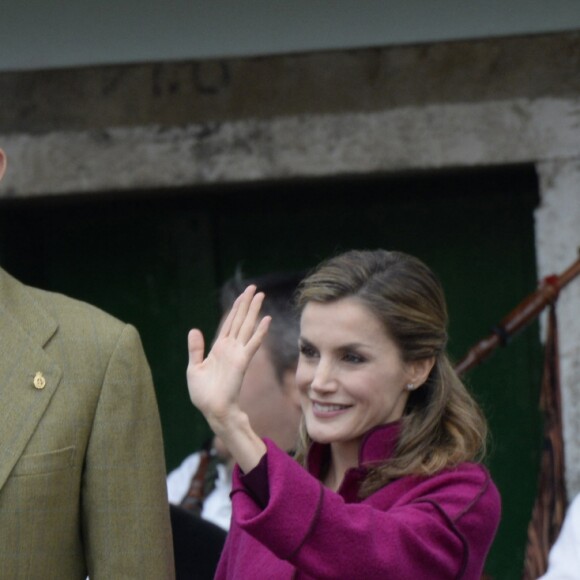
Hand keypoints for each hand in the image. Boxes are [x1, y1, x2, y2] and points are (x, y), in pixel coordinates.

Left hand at [186, 285, 270, 431]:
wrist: (212, 410)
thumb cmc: (204, 394)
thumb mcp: (194, 368)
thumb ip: (196, 349)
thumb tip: (194, 329)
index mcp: (219, 348)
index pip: (229, 323)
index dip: (236, 308)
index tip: (242, 295)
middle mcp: (231, 348)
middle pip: (240, 320)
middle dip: (247, 304)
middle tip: (254, 288)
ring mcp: (237, 353)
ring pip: (247, 327)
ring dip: (254, 311)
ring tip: (260, 295)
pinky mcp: (242, 362)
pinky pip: (252, 344)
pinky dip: (260, 332)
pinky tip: (266, 320)